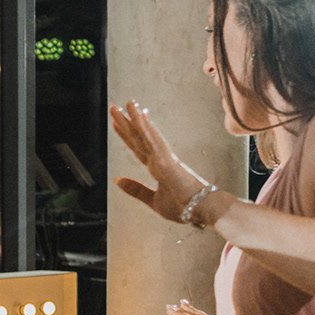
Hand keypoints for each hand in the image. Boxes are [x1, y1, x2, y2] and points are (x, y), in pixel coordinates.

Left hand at [110, 101, 213, 223]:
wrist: (202, 211)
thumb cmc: (184, 207)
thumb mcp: (153, 200)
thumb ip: (135, 189)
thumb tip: (117, 180)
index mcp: (157, 168)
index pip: (138, 148)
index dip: (127, 136)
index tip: (117, 124)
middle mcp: (160, 159)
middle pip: (139, 138)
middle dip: (125, 122)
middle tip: (113, 107)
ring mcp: (164, 158)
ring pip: (145, 135)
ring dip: (135, 118)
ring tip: (125, 103)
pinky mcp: (167, 160)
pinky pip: (153, 141)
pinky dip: (145, 128)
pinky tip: (138, 115)